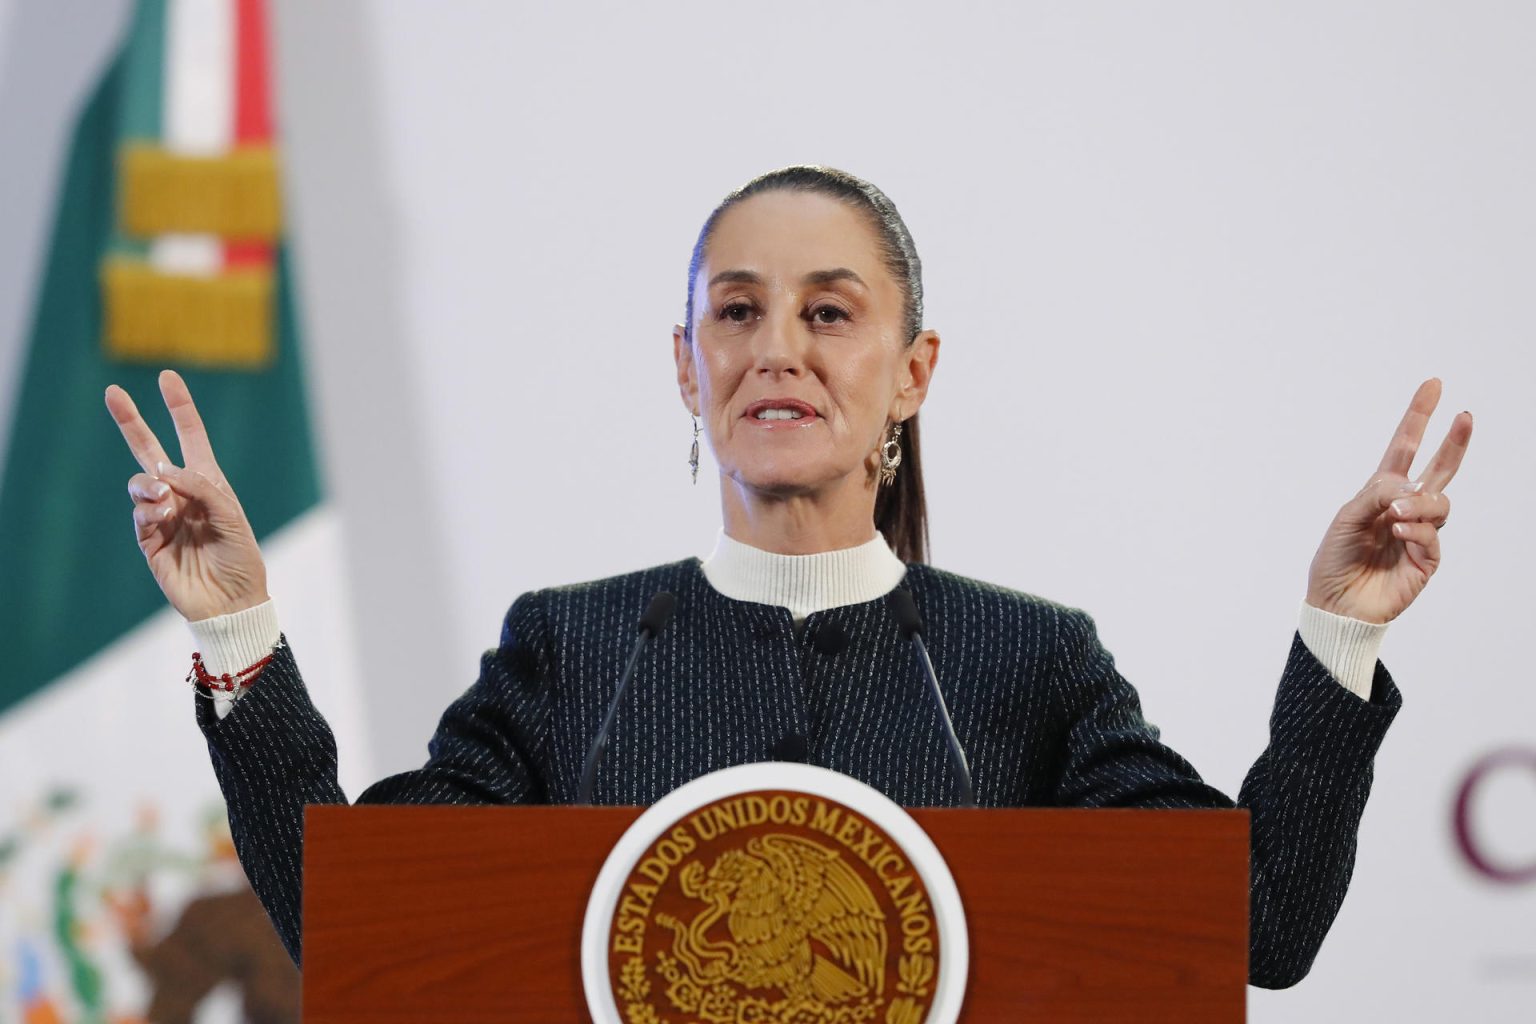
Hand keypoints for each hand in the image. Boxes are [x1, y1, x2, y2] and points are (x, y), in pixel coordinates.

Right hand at [104, 370, 268, 621]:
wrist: (232, 602)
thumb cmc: (241, 559)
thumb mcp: (231, 516)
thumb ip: (201, 488)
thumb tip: (163, 472)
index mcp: (208, 483)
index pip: (190, 437)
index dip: (179, 408)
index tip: (168, 377)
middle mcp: (182, 495)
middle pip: (149, 451)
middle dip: (132, 422)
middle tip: (112, 392)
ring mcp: (163, 516)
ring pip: (141, 484)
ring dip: (150, 485)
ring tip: (165, 500)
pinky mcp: (149, 541)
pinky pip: (140, 514)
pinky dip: (149, 510)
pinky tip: (163, 515)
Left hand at [1306, 378, 1471, 623]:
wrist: (1336, 605)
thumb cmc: (1334, 561)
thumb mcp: (1347, 518)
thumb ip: (1377, 493)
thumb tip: (1410, 484)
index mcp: (1380, 492)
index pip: (1404, 448)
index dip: (1418, 417)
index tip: (1433, 385)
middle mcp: (1404, 508)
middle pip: (1438, 469)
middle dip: (1453, 442)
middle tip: (1465, 416)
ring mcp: (1419, 533)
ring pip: (1439, 502)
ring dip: (1419, 502)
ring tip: (1395, 513)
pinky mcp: (1426, 559)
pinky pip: (1432, 534)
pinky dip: (1416, 529)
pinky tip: (1399, 533)